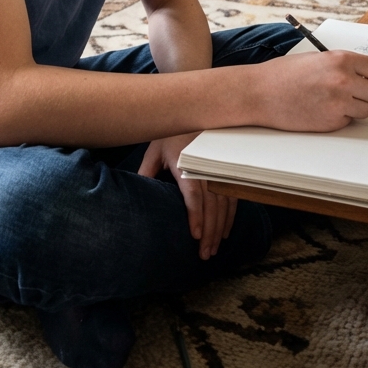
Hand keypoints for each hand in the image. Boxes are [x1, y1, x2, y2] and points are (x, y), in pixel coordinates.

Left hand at [139, 132, 235, 260]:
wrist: (193, 112)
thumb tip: (135, 196)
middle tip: (204, 255)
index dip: (196, 215)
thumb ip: (147, 173)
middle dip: (210, 232)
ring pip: (224, 204)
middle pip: (212, 204)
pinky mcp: (226, 172)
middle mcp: (205, 167)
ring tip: (212, 250)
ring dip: (220, 229)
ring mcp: (218, 170)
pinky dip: (230, 218)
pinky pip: (232, 198)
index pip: (194, 193)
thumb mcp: (154, 151)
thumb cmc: (169, 136)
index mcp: (185, 162)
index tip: (196, 235)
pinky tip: (224, 233)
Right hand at [257, 50, 367, 131]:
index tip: (367, 80)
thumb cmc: (284, 74)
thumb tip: (365, 78)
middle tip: (347, 93)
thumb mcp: (318, 58)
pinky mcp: (331, 122)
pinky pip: (348, 121)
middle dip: (363, 94)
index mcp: (341, 60)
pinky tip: (320, 109)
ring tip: (330, 101)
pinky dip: (338, 118)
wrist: (260, 93)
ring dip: (353, 108)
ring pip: (365, 110)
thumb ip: (343, 66)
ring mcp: (338, 103)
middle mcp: (343, 80)